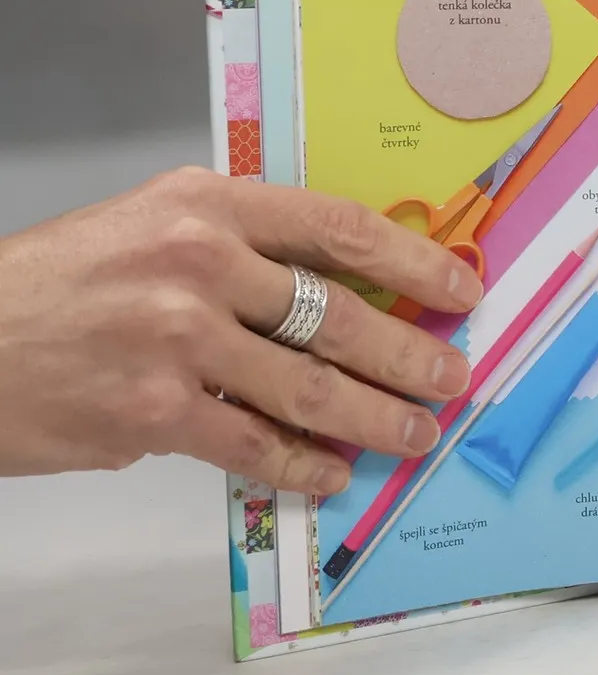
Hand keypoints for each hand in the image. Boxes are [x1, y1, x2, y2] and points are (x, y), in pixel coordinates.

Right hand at [0, 168, 483, 494]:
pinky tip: (333, 471)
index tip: (461, 290)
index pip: (340, 227)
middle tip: (453, 377)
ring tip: (416, 432)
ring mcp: (177, 339)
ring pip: (311, 388)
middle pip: (340, 315)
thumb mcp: (151, 226)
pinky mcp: (153, 411)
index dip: (414, 264)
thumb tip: (345, 289)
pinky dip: (305, 464)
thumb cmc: (58, 284)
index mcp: (208, 203)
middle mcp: (200, 263)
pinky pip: (256, 445)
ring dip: (379, 418)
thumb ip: (243, 246)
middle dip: (411, 355)